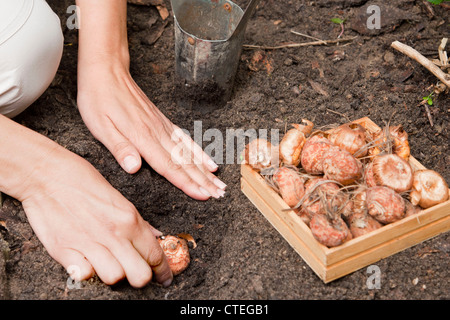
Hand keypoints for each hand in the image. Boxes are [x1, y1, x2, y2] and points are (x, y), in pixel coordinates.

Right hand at [20, 142, 172, 287]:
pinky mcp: (64, 250)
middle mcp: (113, 233)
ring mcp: (89, 243)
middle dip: (142, 277)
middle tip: (136, 272)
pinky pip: (84, 276)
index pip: (155, 255)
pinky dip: (87, 273)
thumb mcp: (119, 198)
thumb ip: (138, 221)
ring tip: (108, 263)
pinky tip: (86, 262)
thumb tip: (157, 237)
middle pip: (140, 275)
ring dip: (113, 274)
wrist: (46, 174)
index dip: (163, 271)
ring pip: (114, 278)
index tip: (165, 278)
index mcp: (129, 219)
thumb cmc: (82, 180)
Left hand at [76, 63, 226, 199]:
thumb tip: (134, 168)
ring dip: (205, 170)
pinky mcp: (163, 122)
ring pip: (189, 153)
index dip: (187, 183)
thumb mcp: (100, 126)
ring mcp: (163, 126)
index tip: (204, 195)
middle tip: (221, 194)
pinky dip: (200, 152)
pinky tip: (209, 162)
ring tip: (220, 184)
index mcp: (142, 137)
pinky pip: (186, 140)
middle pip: (185, 162)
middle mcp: (158, 133)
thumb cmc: (99, 99)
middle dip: (204, 181)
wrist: (107, 71)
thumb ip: (120, 148)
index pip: (169, 166)